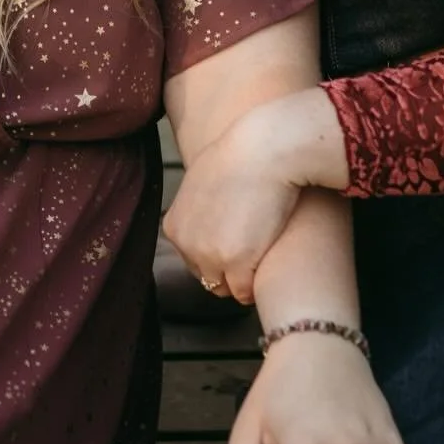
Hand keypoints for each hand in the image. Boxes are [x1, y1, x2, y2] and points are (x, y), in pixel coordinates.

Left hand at [163, 104, 308, 304]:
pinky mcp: (237, 263)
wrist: (264, 151)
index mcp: (175, 227)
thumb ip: (198, 211)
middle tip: (252, 249)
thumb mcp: (202, 183)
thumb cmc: (241, 157)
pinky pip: (245, 292)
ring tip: (261, 255)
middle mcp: (187, 244)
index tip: (238, 241)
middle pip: (207, 277)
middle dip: (228, 270)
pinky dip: (257, 281)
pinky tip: (268, 259)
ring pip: (226, 288)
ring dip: (242, 278)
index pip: (193, 260)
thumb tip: (213, 222)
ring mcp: (210, 255)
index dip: (218, 254)